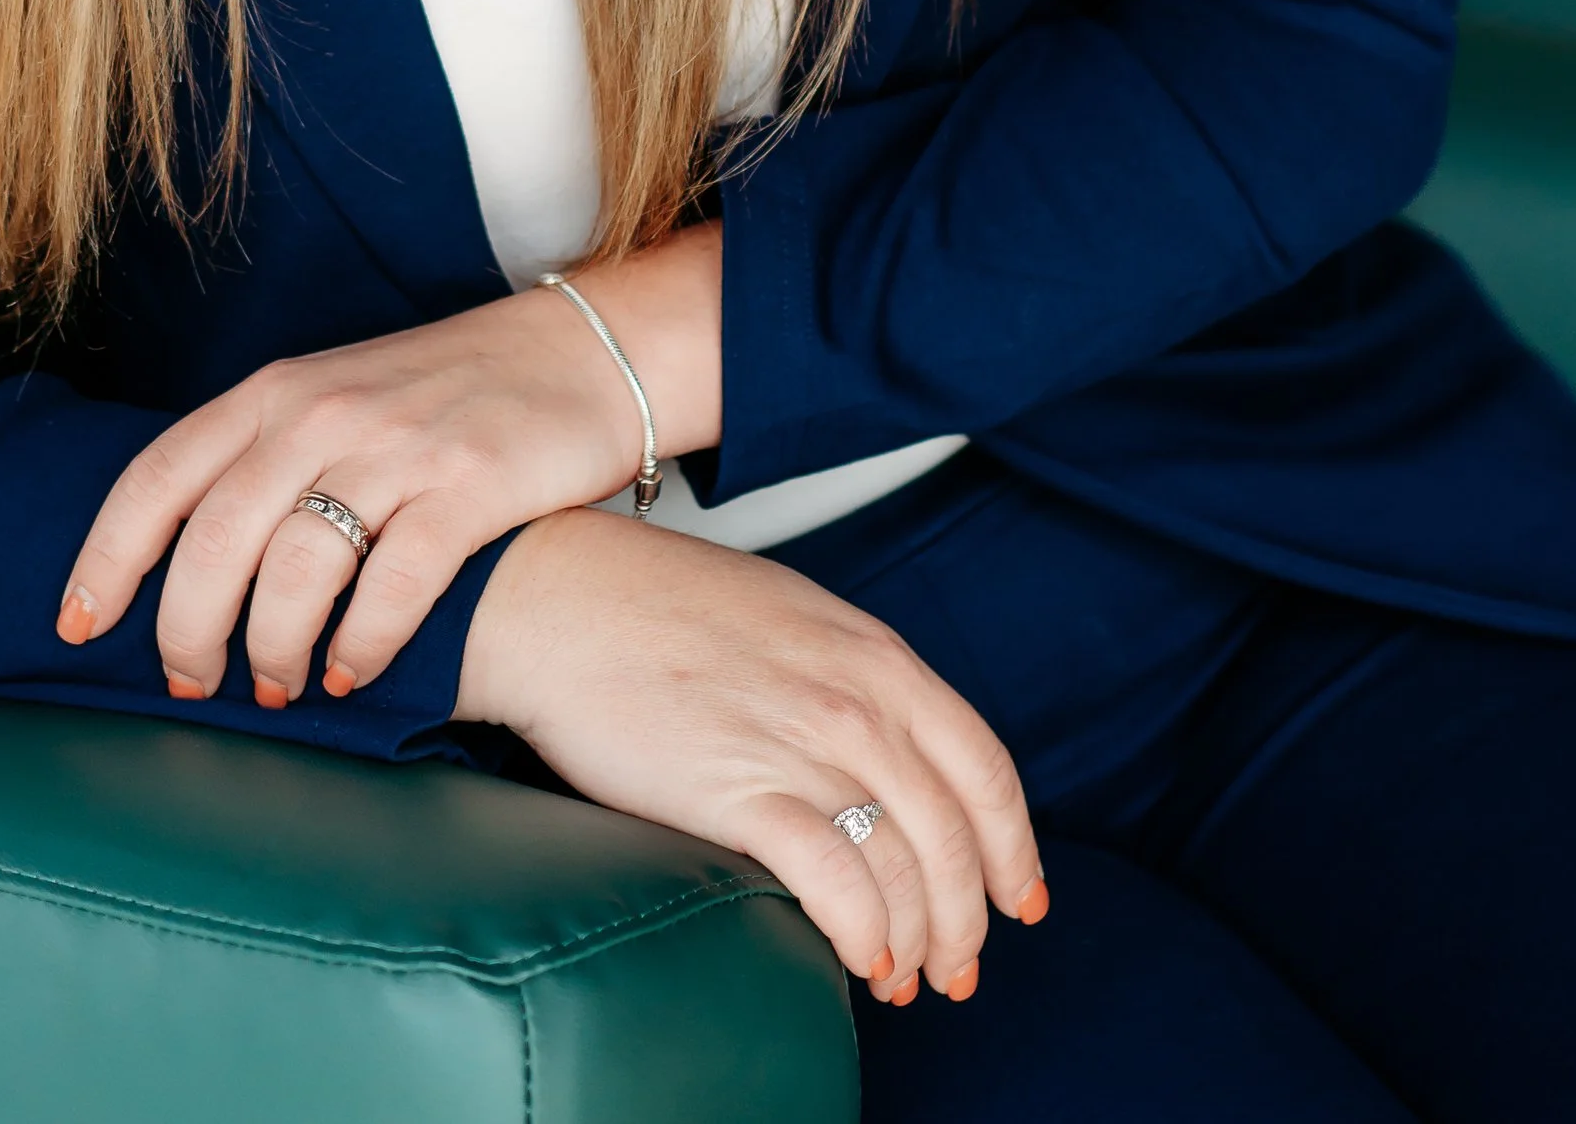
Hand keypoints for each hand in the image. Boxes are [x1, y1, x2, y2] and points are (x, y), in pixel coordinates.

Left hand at [55, 228, 720, 709]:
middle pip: (217, 538)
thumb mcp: (331, 401)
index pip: (158, 476)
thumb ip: (258, 460)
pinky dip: (362, 645)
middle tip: (194, 685)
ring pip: (297, 566)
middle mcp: (325, 411)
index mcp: (276, 392)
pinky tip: (353, 676)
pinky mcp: (471, 484)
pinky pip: (395, 583)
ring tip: (280, 687)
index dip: (106, 557)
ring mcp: (399, 446)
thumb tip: (174, 565)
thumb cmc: (439, 396)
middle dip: (188, 630)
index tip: (75, 627)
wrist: (577, 354)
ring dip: (275, 647)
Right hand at [458, 510, 1046, 1008]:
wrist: (558, 596)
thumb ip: (845, 674)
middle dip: (968, 917)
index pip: (983, 765)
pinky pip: (837, 881)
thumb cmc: (655, 604)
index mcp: (874, 652)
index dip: (1013, 846)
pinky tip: (863, 961)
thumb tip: (880, 746)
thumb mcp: (786, 614)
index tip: (1018, 898)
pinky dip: (866, 934)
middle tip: (959, 969)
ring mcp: (802, 742)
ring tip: (904, 979)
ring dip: (918, 940)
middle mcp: (856, 697)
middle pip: (954, 833)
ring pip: (906, 866)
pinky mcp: (741, 789)